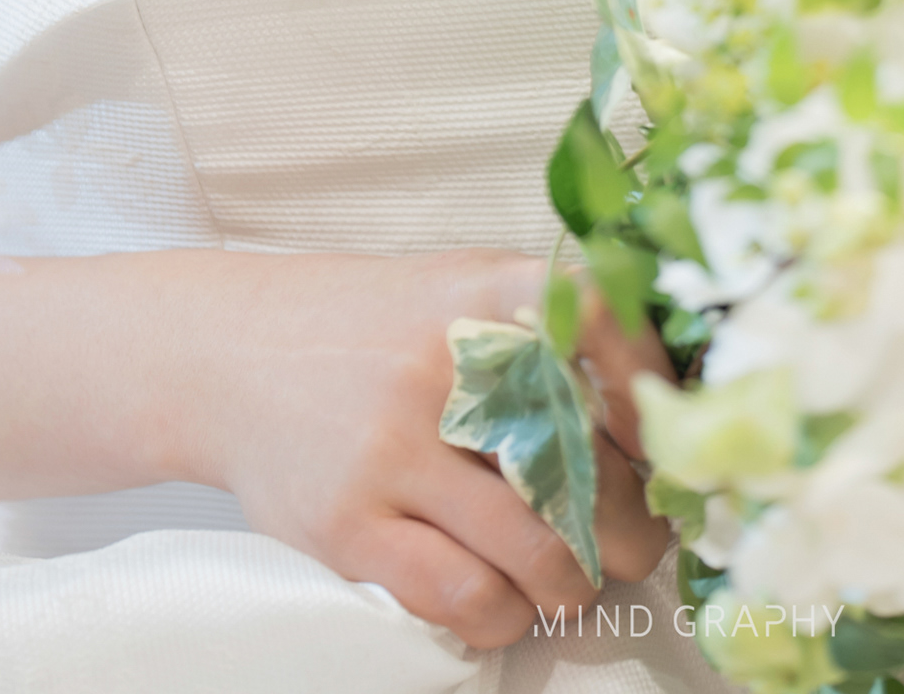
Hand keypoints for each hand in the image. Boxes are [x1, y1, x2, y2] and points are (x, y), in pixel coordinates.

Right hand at [171, 247, 671, 647]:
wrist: (232, 355)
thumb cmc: (374, 331)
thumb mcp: (461, 289)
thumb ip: (548, 329)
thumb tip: (661, 400)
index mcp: (483, 291)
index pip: (602, 319)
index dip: (652, 383)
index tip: (670, 433)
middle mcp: (443, 365)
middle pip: (588, 466)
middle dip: (634, 525)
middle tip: (638, 540)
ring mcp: (393, 448)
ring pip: (538, 553)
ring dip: (576, 583)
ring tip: (573, 576)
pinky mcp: (351, 526)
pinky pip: (464, 599)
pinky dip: (503, 615)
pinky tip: (501, 597)